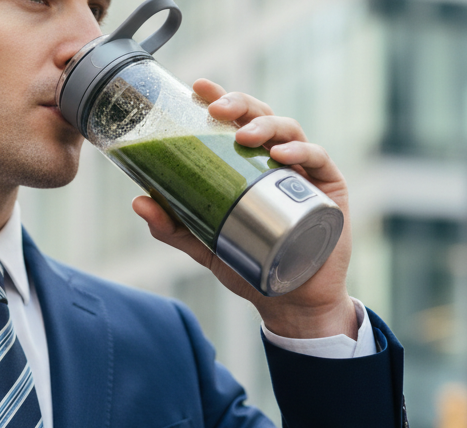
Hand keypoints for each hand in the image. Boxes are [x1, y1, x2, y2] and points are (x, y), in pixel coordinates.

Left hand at [131, 79, 357, 340]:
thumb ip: (173, 227)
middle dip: (240, 104)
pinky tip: (281, 156)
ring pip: (289, 130)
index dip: (220, 99)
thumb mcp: (204, 246)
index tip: (199, 87)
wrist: (290, 300)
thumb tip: (138, 201)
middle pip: (261, 116)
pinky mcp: (329, 188)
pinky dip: (301, 152)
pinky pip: (317, 158)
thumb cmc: (250, 265)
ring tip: (245, 136)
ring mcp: (304, 172)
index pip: (235, 122)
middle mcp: (277, 160)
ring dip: (267, 125)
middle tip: (219, 109)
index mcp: (249, 165)